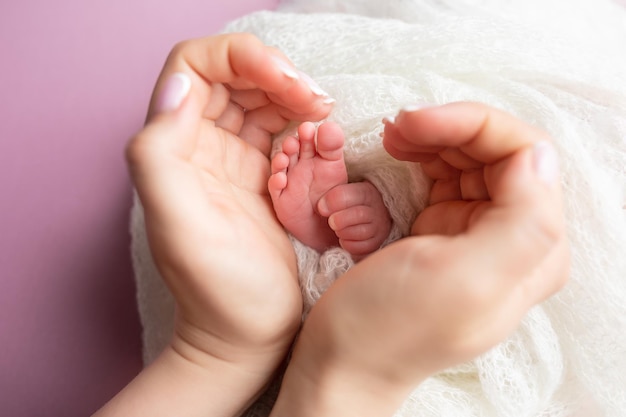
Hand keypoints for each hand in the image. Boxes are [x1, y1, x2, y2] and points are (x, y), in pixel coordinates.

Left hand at [106, 34, 332, 415]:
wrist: (245, 336)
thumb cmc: (217, 291)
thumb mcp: (180, 227)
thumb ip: (158, 153)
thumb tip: (180, 88)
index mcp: (174, 147)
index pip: (197, 66)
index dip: (241, 58)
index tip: (285, 83)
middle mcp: (199, 144)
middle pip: (236, 74)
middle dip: (278, 74)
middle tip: (315, 100)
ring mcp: (233, 158)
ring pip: (262, 97)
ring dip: (295, 95)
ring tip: (323, 116)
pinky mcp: (263, 177)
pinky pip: (284, 128)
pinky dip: (305, 122)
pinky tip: (322, 135)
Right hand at [271, 102, 568, 416]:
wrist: (344, 360)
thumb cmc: (390, 325)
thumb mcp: (462, 279)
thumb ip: (523, 221)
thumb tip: (539, 155)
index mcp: (532, 250)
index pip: (525, 154)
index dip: (470, 126)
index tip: (413, 124)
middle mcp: (514, 239)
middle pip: (498, 151)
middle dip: (448, 129)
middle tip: (396, 129)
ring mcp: (479, 233)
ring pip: (471, 157)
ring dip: (434, 138)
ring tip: (392, 138)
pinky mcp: (446, 230)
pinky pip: (446, 175)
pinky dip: (422, 156)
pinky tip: (397, 154)